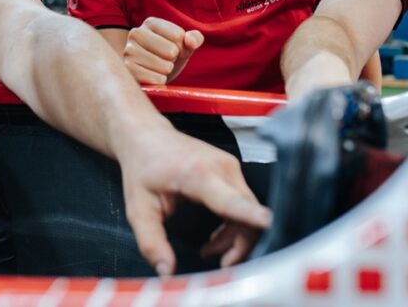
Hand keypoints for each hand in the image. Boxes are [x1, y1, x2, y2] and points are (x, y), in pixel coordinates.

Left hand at [117, 127, 270, 275]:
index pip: (231, 200)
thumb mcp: (138, 209)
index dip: (251, 216)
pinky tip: (216, 237)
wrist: (147, 136)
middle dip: (240, 244)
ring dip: (236, 237)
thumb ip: (152, 242)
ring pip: (249, 211)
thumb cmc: (143, 167)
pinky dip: (235, 224)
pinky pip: (244, 204)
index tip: (268, 225)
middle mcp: (221, 167)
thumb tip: (167, 272)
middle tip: (221, 264)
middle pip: (248, 212)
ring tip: (210, 251)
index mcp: (197, 174)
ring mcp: (230, 166)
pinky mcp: (232, 170)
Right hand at [123, 17, 204, 84]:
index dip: (182, 47)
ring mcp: (129, 51)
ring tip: (157, 67)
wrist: (150, 73)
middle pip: (172, 51)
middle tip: (164, 59)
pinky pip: (155, 79)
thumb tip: (191, 41)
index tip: (174, 49)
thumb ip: (194, 38)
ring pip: (164, 66)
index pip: (179, 36)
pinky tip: (153, 76)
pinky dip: (160, 81)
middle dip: (173, 59)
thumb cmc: (168, 56)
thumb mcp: (184, 45)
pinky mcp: (128, 69)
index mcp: (151, 23)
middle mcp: (136, 33)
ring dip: (166, 71)